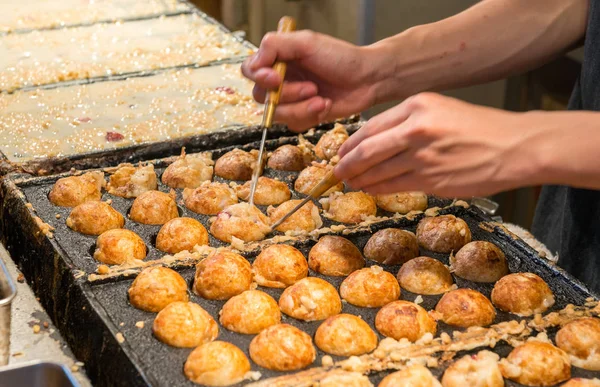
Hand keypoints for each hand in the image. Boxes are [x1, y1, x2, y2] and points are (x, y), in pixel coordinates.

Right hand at [241, 30, 379, 131]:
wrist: (367, 79)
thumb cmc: (341, 57)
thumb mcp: (306, 42)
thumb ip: (275, 45)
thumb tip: (255, 62)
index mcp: (278, 58)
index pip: (250, 69)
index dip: (259, 77)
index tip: (276, 78)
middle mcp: (281, 79)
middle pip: (262, 96)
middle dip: (288, 95)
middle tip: (312, 88)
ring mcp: (291, 99)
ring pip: (278, 114)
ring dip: (301, 108)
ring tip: (322, 99)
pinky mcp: (302, 116)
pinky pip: (294, 124)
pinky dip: (311, 116)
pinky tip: (325, 105)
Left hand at [335, 93, 546, 197]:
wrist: (516, 146)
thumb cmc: (481, 128)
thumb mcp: (441, 110)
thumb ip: (408, 123)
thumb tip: (376, 142)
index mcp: (417, 106)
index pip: (371, 127)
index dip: (350, 144)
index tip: (341, 153)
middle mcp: (416, 128)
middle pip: (367, 151)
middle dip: (346, 165)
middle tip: (335, 174)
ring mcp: (423, 155)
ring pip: (378, 172)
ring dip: (360, 180)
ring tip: (350, 183)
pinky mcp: (431, 179)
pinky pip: (395, 186)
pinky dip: (378, 189)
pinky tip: (371, 189)